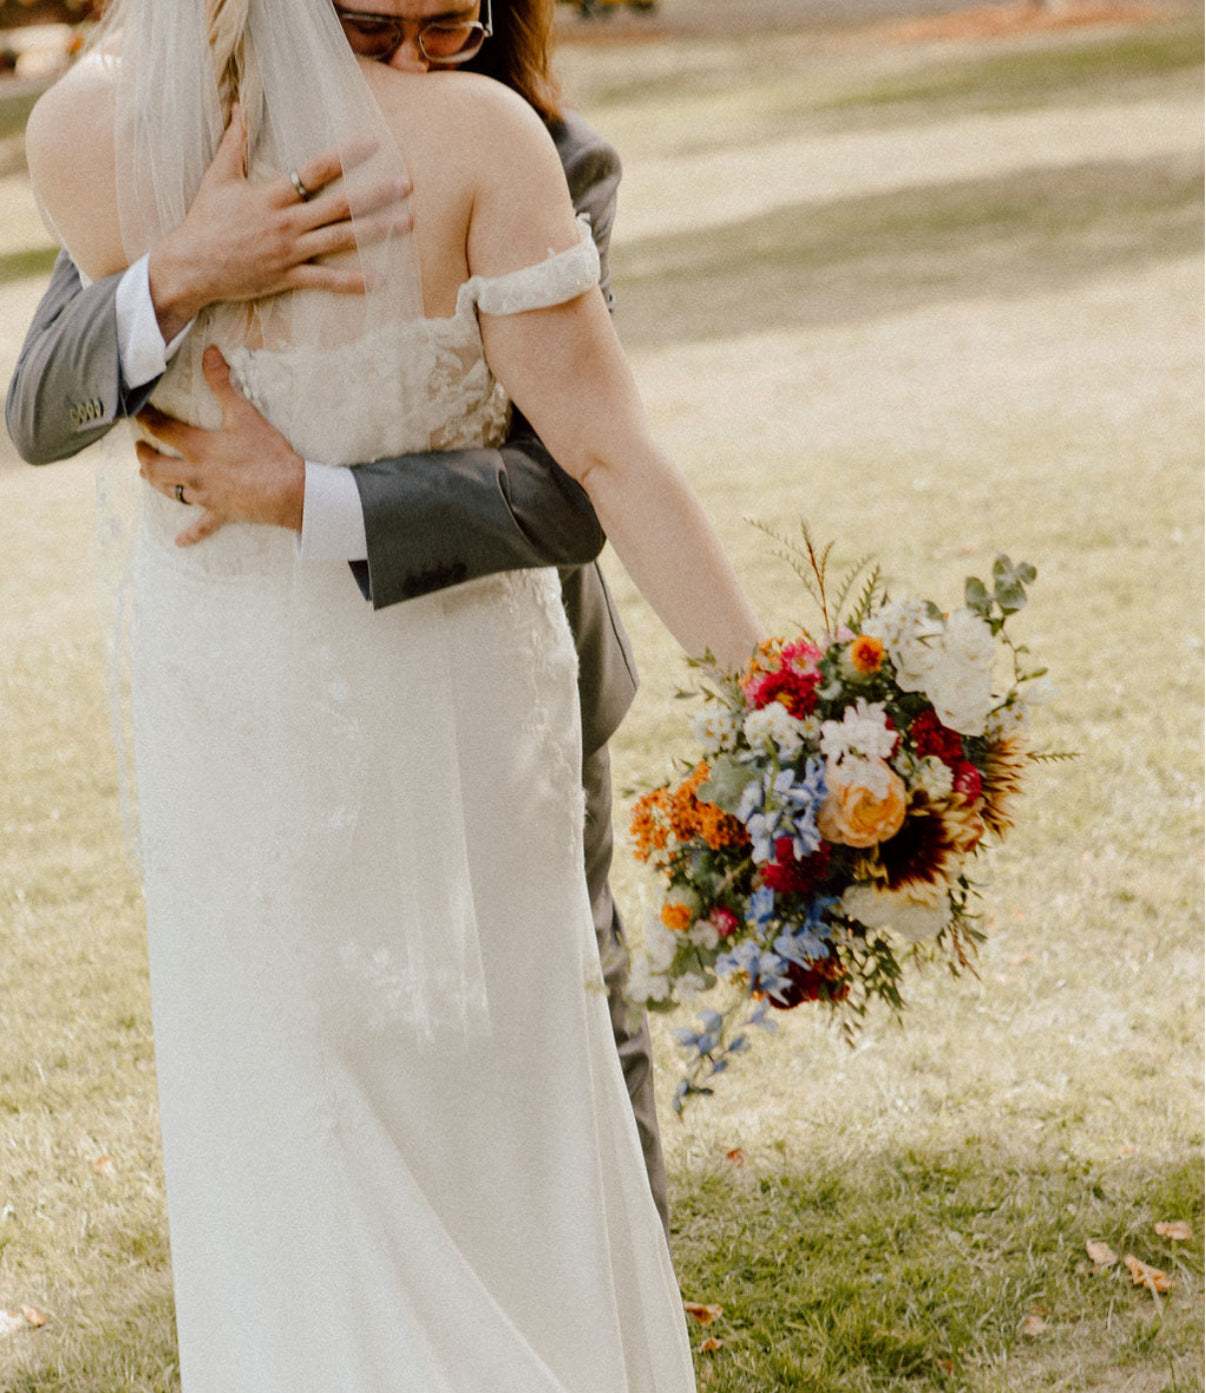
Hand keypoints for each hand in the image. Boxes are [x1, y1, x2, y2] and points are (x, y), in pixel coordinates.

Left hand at [136, 346, 304, 546]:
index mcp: (197, 447)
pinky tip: (179, 542)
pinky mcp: (221, 512)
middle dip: (143, 455)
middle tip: (139, 448)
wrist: (289, 490)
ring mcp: (206, 496)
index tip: (137, 412)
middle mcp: (194, 473)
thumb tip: (210, 353)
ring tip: (147, 475)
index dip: (147, 419)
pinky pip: (201, 526)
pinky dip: (190, 534)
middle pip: (156, 466)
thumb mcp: (244, 414)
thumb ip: (223, 383)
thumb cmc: (267, 453)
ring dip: (156, 483)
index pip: (162, 429)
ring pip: (171, 492)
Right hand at [148, 105, 411, 341]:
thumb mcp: (218, 177)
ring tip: (406, 222)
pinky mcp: (288, 277)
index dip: (345, 156)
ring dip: (376, 231)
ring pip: (341, 239)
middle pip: (339, 205)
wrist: (190, 266)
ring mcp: (289, 251)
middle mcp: (286, 222)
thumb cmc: (205, 221)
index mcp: (271, 195)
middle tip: (407, 185)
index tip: (373, 144)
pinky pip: (326, 280)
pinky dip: (353, 281)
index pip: (314, 170)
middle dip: (376, 194)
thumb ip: (234, 141)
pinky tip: (380, 278)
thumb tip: (238, 105)